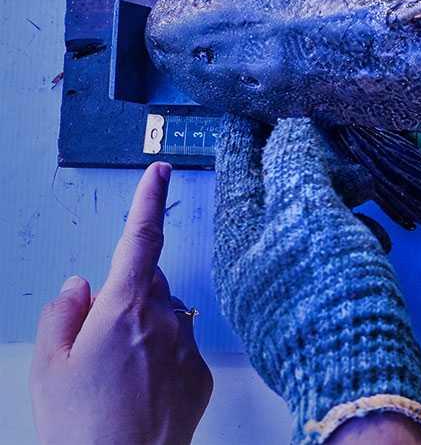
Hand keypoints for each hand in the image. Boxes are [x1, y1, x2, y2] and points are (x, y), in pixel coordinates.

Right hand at [30, 162, 212, 444]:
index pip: (139, 239)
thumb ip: (63, 313)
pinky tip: (139, 392)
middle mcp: (167, 319)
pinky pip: (181, 349)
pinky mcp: (202, 375)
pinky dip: (161, 358)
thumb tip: (80, 286)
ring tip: (115, 378)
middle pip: (150, 284)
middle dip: (127, 295)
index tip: (159, 171)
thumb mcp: (48, 365)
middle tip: (96, 340)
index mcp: (126, 307)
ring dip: (145, 330)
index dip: (149, 200)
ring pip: (167, 317)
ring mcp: (188, 347)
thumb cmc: (80, 427)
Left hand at [213, 117, 420, 443]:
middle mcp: (246, 257)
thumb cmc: (326, 289)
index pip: (237, 163)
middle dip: (307, 164)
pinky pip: (315, 254)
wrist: (353, 372)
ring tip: (367, 194)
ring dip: (333, 199)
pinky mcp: (301, 305)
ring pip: (299, 221)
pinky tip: (371, 241)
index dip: (253, 128)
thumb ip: (296, 162)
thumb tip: (287, 128)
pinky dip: (341, 237)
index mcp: (238, 230)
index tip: (263, 102)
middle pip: (270, 191)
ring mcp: (273, 284)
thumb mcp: (310, 208)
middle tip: (337, 146)